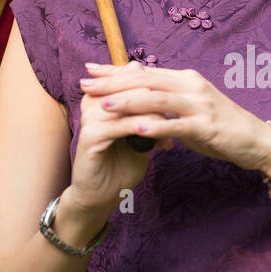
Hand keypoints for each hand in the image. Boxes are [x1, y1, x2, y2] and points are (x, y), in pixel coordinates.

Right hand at [69, 58, 173, 213]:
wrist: (101, 195)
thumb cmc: (121, 164)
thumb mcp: (140, 134)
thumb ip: (150, 114)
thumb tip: (168, 94)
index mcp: (103, 96)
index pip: (131, 76)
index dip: (158, 87)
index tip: (179, 102)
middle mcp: (93, 102)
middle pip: (130, 85)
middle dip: (159, 98)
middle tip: (181, 113)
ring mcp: (89, 118)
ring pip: (129, 103)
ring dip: (155, 116)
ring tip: (173, 129)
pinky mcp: (89, 136)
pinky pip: (122, 125)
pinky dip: (144, 131)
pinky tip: (161, 142)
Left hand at [78, 60, 270, 171]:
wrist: (256, 141)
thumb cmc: (221, 127)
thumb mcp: (191, 108)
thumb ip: (167, 102)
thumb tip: (141, 100)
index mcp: (185, 79)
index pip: (144, 71)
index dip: (115, 71)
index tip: (89, 70)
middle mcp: (191, 86)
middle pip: (145, 80)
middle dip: (113, 82)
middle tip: (85, 84)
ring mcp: (199, 105)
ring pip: (157, 99)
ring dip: (128, 102)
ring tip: (104, 105)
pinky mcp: (206, 126)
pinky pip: (177, 125)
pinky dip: (156, 126)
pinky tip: (137, 129)